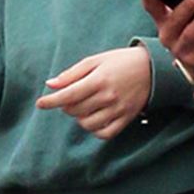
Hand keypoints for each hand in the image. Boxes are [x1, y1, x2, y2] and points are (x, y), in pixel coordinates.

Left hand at [36, 47, 150, 139]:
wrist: (153, 68)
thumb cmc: (121, 61)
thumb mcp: (96, 60)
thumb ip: (72, 73)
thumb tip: (50, 85)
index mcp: (99, 79)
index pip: (68, 95)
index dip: (51, 101)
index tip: (40, 103)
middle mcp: (108, 96)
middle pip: (75, 110)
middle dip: (67, 105)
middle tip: (73, 96)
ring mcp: (118, 109)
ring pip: (87, 124)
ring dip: (80, 117)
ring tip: (85, 106)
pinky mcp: (126, 118)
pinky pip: (104, 133)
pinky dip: (95, 129)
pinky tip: (95, 118)